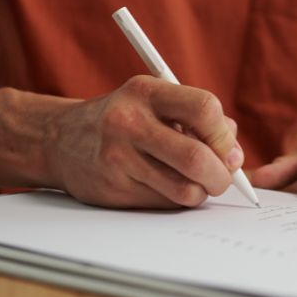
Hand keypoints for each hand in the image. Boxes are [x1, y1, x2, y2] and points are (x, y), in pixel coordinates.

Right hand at [44, 75, 243, 208]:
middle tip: (223, 176)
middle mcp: (129, 123)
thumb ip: (201, 120)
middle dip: (221, 174)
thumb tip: (235, 156)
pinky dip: (178, 200)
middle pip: (196, 157)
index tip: (228, 148)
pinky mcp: (113, 190)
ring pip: (185, 189)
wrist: (61, 139)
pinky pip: (165, 204)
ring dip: (202, 191)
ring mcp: (118, 159)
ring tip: (196, 181)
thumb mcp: (157, 101)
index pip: (204, 108)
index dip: (224, 134)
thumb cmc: (125, 118)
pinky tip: (167, 185)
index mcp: (146, 92)